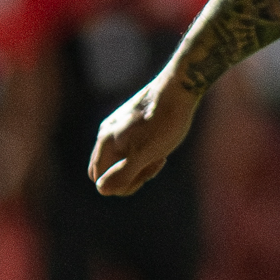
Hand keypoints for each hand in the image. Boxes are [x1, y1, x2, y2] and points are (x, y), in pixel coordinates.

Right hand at [90, 77, 202, 195]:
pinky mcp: (129, 121)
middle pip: (107, 171)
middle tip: (153, 164)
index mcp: (106, 142)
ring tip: (160, 153)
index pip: (100, 179)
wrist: (178, 89)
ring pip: (120, 159)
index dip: (122, 184)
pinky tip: (160, 145)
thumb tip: (102, 190)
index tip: (145, 170)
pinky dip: (142, 152)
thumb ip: (122, 174)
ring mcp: (117, 126)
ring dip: (139, 164)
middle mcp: (106, 133)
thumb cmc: (164, 124)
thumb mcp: (145, 155)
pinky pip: (128, 146)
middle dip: (130, 176)